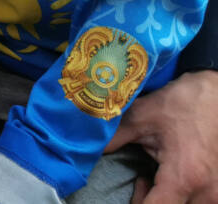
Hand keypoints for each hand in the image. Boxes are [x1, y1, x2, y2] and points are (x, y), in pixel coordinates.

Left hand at [106, 70, 217, 203]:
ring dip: (163, 201)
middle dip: (148, 202)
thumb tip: (85, 150)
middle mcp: (207, 193)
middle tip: (139, 181)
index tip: (127, 191)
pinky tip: (168, 178)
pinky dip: (178, 197)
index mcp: (185, 177)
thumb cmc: (181, 104)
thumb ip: (113, 139)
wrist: (216, 95)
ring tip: (151, 178)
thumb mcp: (140, 118)